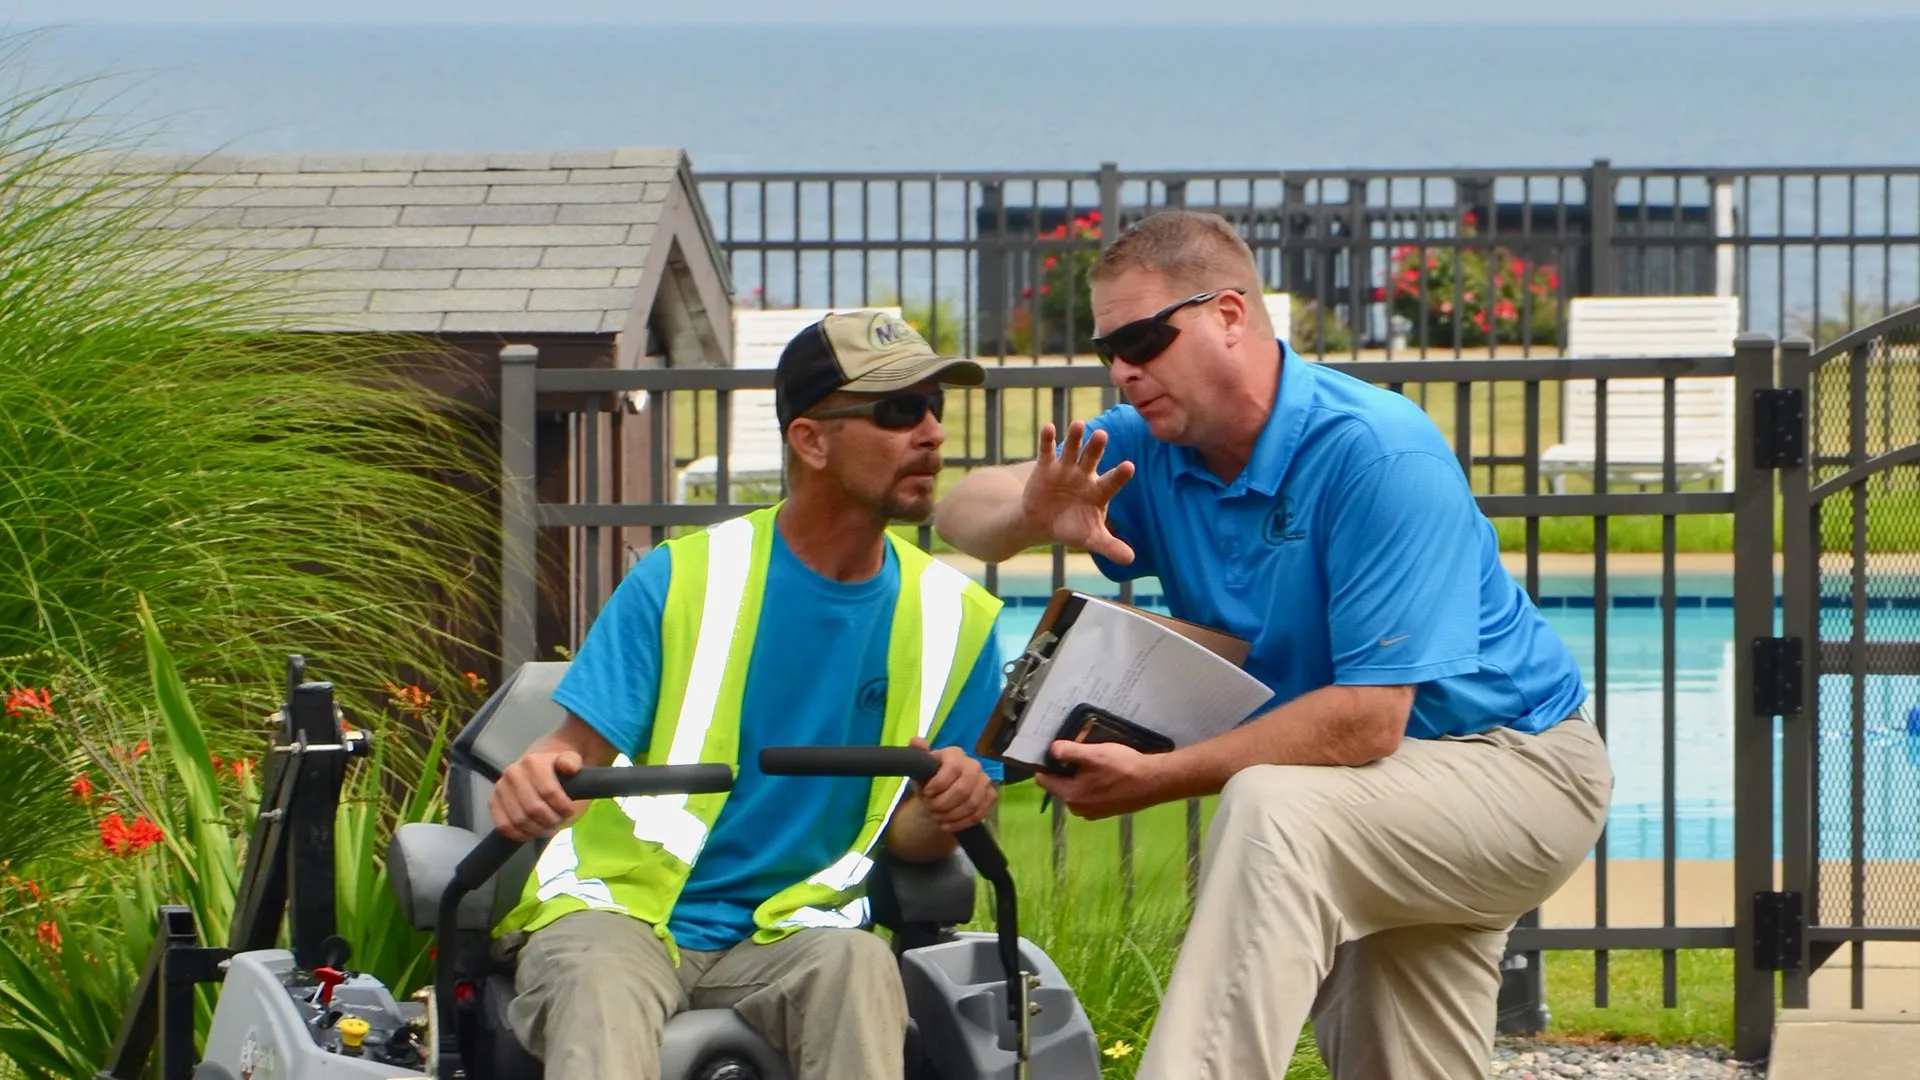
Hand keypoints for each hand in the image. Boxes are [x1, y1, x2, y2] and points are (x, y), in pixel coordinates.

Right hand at [489, 750, 589, 841]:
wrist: (535, 769)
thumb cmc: (555, 770)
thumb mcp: (569, 761)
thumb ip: (571, 762)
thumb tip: (568, 767)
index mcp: (532, 762)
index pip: (549, 791)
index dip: (562, 806)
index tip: (569, 811)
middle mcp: (512, 773)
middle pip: (533, 808)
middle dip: (550, 820)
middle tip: (558, 822)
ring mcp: (500, 788)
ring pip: (519, 819)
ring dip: (536, 829)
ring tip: (547, 827)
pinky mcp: (493, 802)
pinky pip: (503, 826)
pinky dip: (519, 834)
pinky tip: (531, 833)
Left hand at [909, 737, 996, 830]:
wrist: (940, 792)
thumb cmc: (929, 778)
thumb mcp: (919, 767)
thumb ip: (917, 753)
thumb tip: (916, 741)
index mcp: (955, 754)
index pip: (954, 768)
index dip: (939, 783)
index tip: (926, 794)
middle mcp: (973, 765)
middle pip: (963, 789)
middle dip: (944, 804)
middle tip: (930, 809)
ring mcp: (984, 781)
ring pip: (972, 804)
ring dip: (951, 815)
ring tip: (937, 818)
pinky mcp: (990, 796)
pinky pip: (980, 813)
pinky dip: (962, 822)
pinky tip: (948, 825)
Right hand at [1025, 421, 1135, 564]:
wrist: (1043, 523)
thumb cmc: (1073, 528)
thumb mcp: (1091, 539)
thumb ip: (1110, 546)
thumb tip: (1131, 560)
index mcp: (1100, 491)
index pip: (1112, 481)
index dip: (1120, 474)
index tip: (1129, 466)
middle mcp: (1085, 475)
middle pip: (1092, 458)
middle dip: (1096, 447)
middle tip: (1102, 435)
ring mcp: (1066, 468)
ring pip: (1072, 449)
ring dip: (1074, 437)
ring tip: (1078, 425)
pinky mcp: (1046, 467)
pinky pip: (1047, 451)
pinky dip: (1047, 439)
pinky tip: (1048, 427)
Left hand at [1032, 740, 1165, 819]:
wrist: (1154, 782)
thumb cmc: (1123, 767)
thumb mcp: (1094, 753)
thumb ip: (1068, 751)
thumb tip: (1051, 750)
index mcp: (1071, 795)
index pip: (1043, 780)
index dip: (1046, 764)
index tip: (1054, 751)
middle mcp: (1078, 808)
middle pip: (1060, 785)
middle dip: (1066, 769)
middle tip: (1081, 753)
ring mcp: (1092, 813)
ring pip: (1075, 789)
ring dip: (1080, 776)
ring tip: (1096, 761)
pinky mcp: (1105, 812)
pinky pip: (1089, 795)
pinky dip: (1092, 784)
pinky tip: (1106, 773)